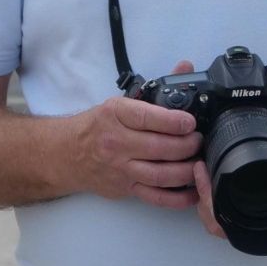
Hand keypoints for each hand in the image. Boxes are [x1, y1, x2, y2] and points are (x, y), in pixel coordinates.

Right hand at [72, 60, 201, 209]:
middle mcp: (116, 143)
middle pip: (158, 148)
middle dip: (187, 145)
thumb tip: (185, 67)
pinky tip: (193, 192)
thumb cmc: (97, 126)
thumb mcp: (120, 102)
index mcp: (115, 115)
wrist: (67, 154)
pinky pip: (155, 197)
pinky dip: (177, 198)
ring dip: (186, 170)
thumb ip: (156, 89)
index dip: (173, 121)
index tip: (190, 122)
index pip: (147, 118)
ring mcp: (121, 169)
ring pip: (160, 175)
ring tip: (199, 162)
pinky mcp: (125, 188)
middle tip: (199, 140)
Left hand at [189, 126, 266, 240]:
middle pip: (218, 224)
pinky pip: (230, 210)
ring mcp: (260, 216)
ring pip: (221, 219)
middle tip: (198, 168)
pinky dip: (217, 197)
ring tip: (201, 169)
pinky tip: (213, 175)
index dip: (210, 201)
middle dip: (202, 199)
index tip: (203, 172)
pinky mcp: (258, 207)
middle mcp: (265, 219)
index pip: (231, 220)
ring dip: (207, 198)